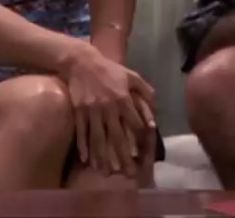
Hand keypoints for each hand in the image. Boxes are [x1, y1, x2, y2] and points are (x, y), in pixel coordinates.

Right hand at [61, 45, 156, 176]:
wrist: (82, 61)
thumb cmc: (110, 70)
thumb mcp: (132, 76)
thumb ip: (146, 91)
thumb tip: (155, 111)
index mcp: (123, 98)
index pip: (134, 123)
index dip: (140, 139)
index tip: (142, 153)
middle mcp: (108, 107)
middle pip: (116, 136)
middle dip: (123, 156)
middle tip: (128, 173)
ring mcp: (92, 110)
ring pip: (97, 138)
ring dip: (102, 157)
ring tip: (106, 172)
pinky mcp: (78, 111)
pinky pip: (81, 132)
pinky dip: (83, 147)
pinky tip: (86, 160)